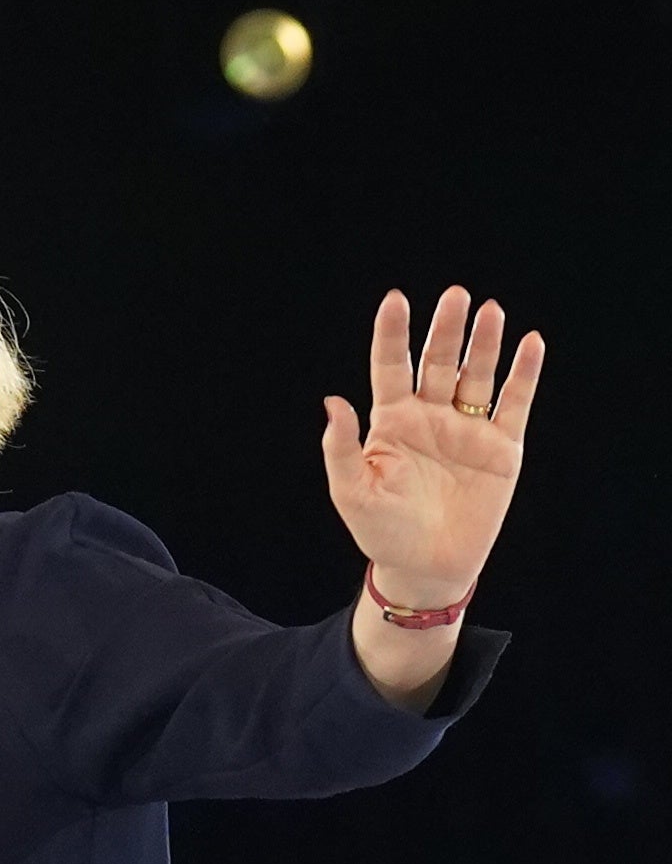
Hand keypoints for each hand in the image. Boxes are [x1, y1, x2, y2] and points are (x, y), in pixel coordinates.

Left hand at [322, 286, 544, 608]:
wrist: (426, 567)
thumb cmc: (381, 531)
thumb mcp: (351, 492)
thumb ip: (340, 447)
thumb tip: (332, 401)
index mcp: (391, 422)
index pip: (390, 367)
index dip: (392, 334)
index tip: (396, 300)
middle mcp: (431, 417)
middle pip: (439, 363)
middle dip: (446, 330)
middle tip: (455, 296)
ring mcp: (468, 429)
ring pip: (478, 375)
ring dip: (484, 344)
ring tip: (489, 311)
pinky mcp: (502, 447)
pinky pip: (515, 402)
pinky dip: (524, 374)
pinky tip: (530, 344)